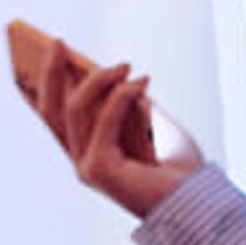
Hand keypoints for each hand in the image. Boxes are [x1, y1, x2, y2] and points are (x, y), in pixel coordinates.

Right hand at [36, 39, 205, 220]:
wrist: (198, 201)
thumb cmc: (180, 168)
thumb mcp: (154, 126)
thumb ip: (132, 105)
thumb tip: (119, 77)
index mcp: (90, 152)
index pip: (56, 116)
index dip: (48, 83)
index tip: (54, 50)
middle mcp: (82, 161)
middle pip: (52, 111)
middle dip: (51, 74)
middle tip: (58, 43)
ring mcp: (87, 167)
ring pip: (76, 111)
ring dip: (99, 81)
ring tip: (125, 64)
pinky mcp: (100, 170)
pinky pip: (105, 122)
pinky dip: (122, 97)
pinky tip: (142, 81)